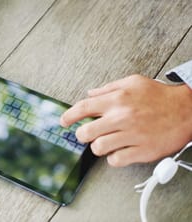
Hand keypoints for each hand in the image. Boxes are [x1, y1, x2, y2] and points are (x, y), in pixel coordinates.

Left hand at [60, 74, 191, 166]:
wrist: (187, 110)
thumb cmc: (160, 96)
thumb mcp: (132, 82)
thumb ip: (108, 88)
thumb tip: (90, 94)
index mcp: (116, 100)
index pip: (83, 108)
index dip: (68, 116)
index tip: (63, 121)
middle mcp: (121, 117)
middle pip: (86, 132)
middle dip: (82, 134)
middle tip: (86, 134)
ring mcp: (132, 135)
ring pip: (99, 148)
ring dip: (98, 146)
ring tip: (105, 142)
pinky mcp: (143, 151)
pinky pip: (117, 160)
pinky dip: (114, 158)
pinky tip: (119, 151)